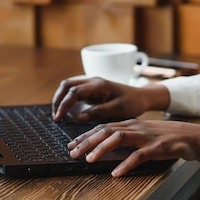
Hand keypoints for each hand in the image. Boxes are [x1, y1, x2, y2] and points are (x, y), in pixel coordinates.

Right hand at [52, 77, 169, 121]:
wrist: (143, 97)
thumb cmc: (133, 103)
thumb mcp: (118, 109)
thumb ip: (99, 112)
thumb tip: (79, 117)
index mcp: (99, 85)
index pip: (73, 92)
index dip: (63, 105)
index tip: (59, 118)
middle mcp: (93, 81)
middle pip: (67, 85)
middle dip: (57, 100)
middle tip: (56, 116)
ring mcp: (93, 83)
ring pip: (69, 86)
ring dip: (61, 98)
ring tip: (59, 114)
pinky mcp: (94, 89)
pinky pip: (76, 90)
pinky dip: (68, 99)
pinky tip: (68, 111)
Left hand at [68, 119, 199, 176]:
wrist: (193, 137)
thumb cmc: (167, 138)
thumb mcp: (144, 134)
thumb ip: (128, 138)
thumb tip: (107, 147)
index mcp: (131, 124)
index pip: (103, 127)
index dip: (85, 136)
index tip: (71, 145)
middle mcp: (136, 127)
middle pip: (106, 131)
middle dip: (87, 142)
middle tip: (72, 153)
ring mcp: (146, 137)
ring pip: (118, 138)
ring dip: (101, 149)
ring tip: (89, 160)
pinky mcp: (157, 148)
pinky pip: (139, 155)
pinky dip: (126, 164)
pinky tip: (116, 173)